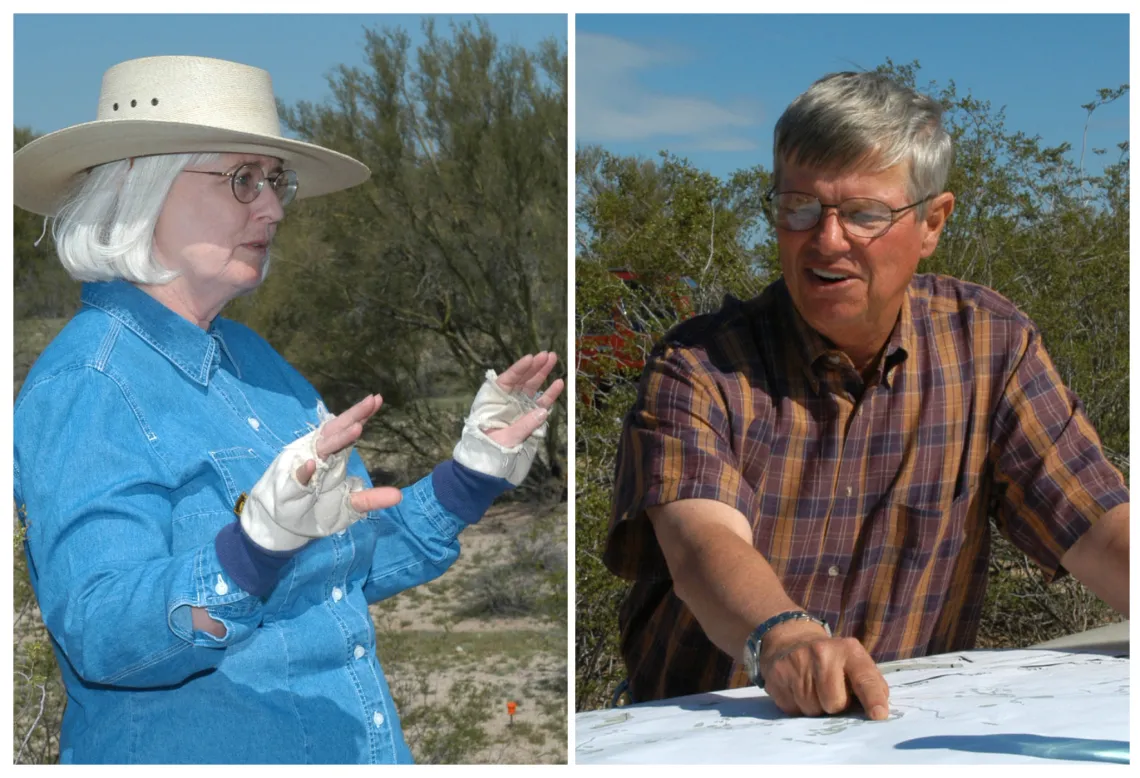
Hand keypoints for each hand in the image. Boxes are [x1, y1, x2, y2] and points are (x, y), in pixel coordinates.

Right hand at [240, 394, 401, 551]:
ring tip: (357, 428)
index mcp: (333, 457)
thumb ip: (371, 500)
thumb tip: (399, 496)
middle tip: (372, 401)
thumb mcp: (349, 507)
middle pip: (336, 431)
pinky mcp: (289, 487)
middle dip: (353, 416)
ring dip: (337, 439)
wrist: (284, 527)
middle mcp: (318, 456)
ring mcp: (303, 468)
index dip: (362, 416)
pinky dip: (304, 472)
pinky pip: (297, 478)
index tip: (378, 400)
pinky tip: (311, 465)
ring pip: (320, 448)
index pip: (348, 432)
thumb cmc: (316, 510)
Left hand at [483, 352, 564, 446]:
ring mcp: (519, 408)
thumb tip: (543, 412)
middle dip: (534, 366)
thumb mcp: (504, 439)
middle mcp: (507, 401)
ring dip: (542, 373)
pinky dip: (549, 394)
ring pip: (531, 387)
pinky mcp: (529, 417)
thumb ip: (524, 426)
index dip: (518, 369)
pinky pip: (540, 403)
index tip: (530, 358)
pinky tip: (558, 383)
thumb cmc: (489, 449)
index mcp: (494, 402)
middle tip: (547, 354)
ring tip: (553, 359)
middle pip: (521, 380)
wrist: (489, 465)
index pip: (506, 381)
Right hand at [758, 620, 889, 720]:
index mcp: (848, 651)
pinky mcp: (777, 674)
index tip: (878, 715)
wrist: (790, 639)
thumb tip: (877, 713)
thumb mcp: (856, 664)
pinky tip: (797, 689)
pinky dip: (797, 705)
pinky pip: (793, 709)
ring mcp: (796, 662)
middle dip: (835, 706)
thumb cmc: (832, 661)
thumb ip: (871, 686)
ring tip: (813, 689)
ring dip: (815, 707)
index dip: (872, 698)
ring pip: (812, 709)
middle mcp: (821, 653)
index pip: (864, 678)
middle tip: (831, 692)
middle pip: (835, 703)